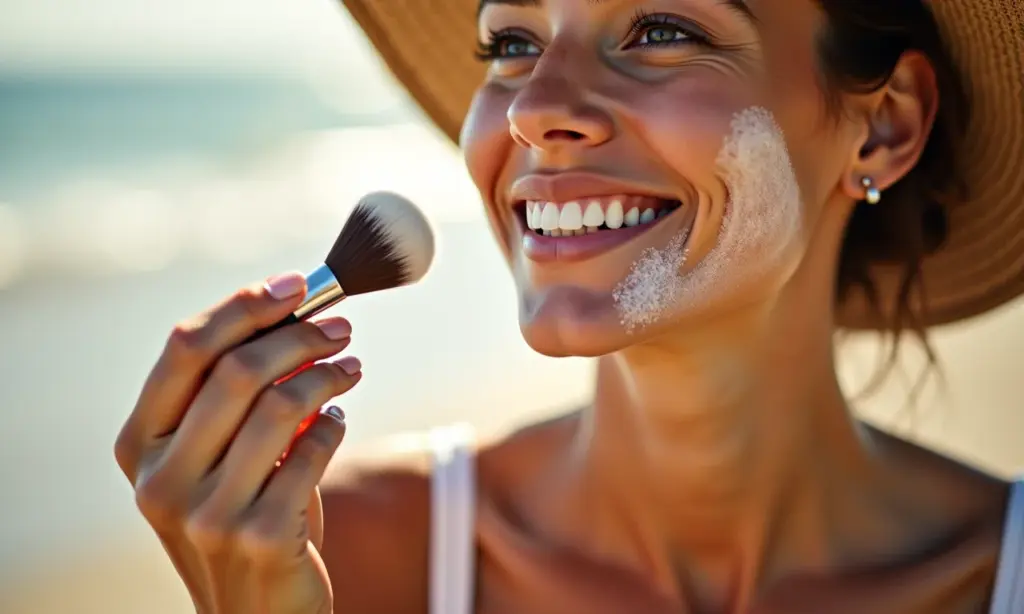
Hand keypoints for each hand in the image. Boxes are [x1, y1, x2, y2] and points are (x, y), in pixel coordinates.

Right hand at [114, 272, 362, 613]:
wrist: (256, 612)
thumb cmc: (239, 514)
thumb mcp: (215, 458)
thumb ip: (234, 397)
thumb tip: (296, 310)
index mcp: (137, 446)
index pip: (184, 349)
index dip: (244, 306)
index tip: (297, 285)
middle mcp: (160, 480)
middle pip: (235, 370)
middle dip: (299, 335)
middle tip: (340, 326)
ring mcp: (208, 514)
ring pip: (279, 405)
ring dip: (326, 374)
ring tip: (351, 367)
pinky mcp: (261, 537)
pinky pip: (313, 451)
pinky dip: (334, 423)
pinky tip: (337, 420)